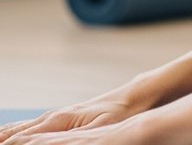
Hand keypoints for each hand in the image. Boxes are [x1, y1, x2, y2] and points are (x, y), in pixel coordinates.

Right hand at [0, 96, 136, 143]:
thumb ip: (70, 139)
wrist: (132, 97)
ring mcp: (53, 117)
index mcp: (58, 120)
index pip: (19, 139)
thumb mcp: (98, 128)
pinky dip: (12, 135)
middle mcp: (51, 117)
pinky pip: (26, 128)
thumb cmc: (120, 112)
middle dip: (0, 141)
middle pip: (11, 133)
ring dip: (3, 138)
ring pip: (16, 129)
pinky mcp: (59, 120)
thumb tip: (43, 143)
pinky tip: (7, 140)